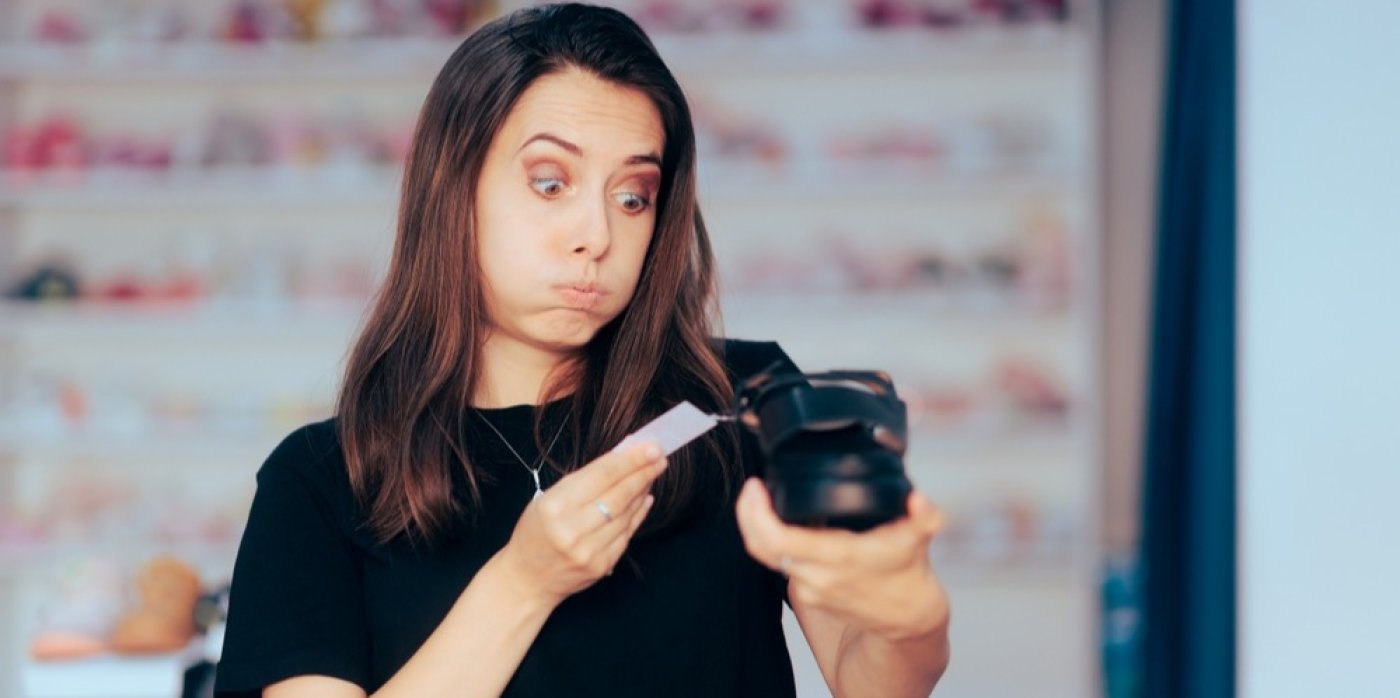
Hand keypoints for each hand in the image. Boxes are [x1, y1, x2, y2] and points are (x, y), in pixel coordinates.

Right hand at [497, 442, 664, 607]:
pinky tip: (644, 499)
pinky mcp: (602, 565)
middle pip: (619, 494)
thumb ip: (585, 479)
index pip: (602, 475)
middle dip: (643, 472)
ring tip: (651, 474)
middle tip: (659, 456)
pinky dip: (638, 513)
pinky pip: (627, 533)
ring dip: (643, 491)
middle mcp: (572, 529)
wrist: (526, 579)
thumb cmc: (535, 532)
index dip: (630, 459)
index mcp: (555, 506)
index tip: (650, 447)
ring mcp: (589, 550)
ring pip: (627, 513)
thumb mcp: (548, 498)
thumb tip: (622, 456)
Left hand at [736, 478, 949, 641]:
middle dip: (747, 515)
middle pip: (761, 548)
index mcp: (839, 558)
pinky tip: (780, 521)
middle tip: (752, 488)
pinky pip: (779, 564)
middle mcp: (818, 576)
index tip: (756, 486)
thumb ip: (924, 517)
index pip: (779, 540)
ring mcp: (810, 587)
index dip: (757, 513)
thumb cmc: (909, 577)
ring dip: (758, 528)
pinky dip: (773, 541)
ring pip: (767, 557)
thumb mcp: (920, 540)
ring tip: (761, 498)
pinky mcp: (808, 593)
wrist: (908, 621)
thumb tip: (919, 499)